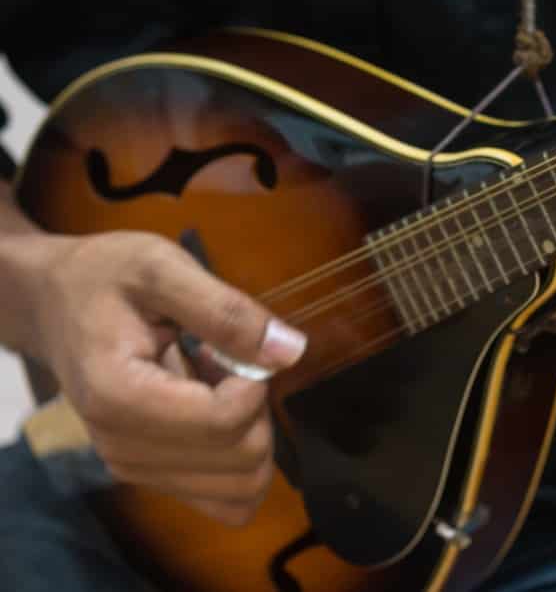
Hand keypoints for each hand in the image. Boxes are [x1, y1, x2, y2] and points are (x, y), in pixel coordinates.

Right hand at [29, 231, 306, 524]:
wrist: (57, 302)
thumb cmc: (106, 277)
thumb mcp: (162, 267)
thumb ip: (226, 311)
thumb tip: (289, 351)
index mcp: (118, 397)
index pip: (225, 422)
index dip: (254, 381)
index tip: (228, 345)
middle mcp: (122, 447)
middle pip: (243, 459)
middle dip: (256, 406)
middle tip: (222, 361)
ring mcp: (136, 468)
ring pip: (243, 486)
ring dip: (251, 431)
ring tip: (215, 384)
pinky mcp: (153, 476)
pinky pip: (229, 497)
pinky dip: (240, 455)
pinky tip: (215, 409)